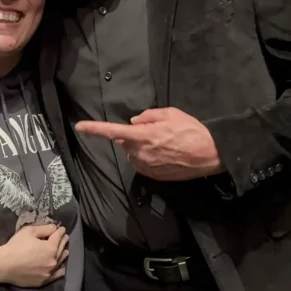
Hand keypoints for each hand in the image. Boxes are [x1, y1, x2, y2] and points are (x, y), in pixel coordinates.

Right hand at [0, 224, 68, 287]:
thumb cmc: (16, 246)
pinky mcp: (43, 280)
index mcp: (50, 248)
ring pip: (60, 262)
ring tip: (65, 251)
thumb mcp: (29, 232)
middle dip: (63, 242)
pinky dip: (59, 271)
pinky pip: (55, 275)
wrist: (4, 265)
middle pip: (60, 249)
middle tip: (65, 237)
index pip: (58, 237)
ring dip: (63, 255)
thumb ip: (44, 229)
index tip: (61, 228)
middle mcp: (53, 261)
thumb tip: (54, 228)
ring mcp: (49, 272)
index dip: (60, 231)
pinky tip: (61, 269)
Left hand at [75, 107, 222, 180]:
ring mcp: (146, 167)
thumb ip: (148, 116)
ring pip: (133, 154)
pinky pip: (142, 165)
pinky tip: (165, 155)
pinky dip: (147, 158)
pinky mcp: (153, 177)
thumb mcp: (170, 113)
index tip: (80, 127)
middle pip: (124, 142)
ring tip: (163, 143)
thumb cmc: (191, 130)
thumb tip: (134, 121)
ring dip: (140, 148)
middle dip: (132, 136)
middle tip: (153, 130)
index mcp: (143, 136)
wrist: (210, 154)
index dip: (95, 128)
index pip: (113, 131)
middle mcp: (140, 153)